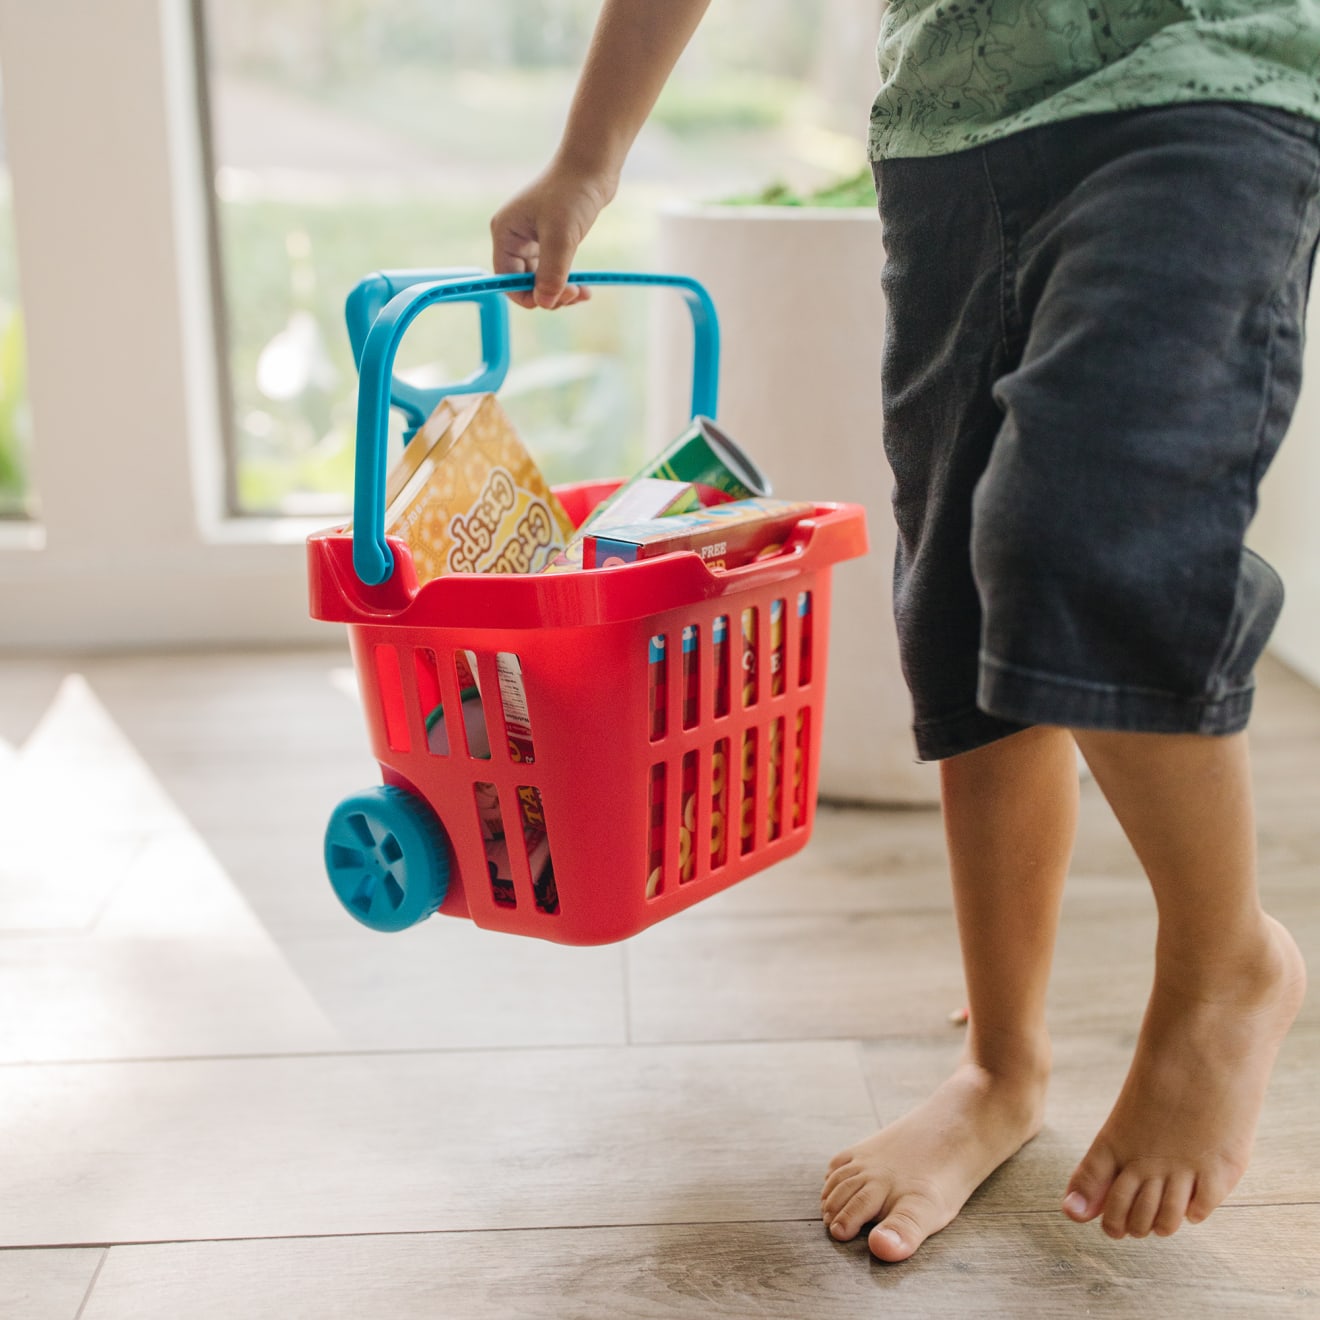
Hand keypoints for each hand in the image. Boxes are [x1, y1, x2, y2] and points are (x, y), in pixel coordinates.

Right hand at [490, 164, 616, 309]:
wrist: (592, 166)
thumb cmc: (572, 193)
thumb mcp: (561, 237)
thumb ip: (552, 273)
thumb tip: (545, 303)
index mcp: (506, 233)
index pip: (507, 279)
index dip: (528, 296)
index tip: (555, 300)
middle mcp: (514, 238)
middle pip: (524, 283)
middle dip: (548, 294)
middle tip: (574, 293)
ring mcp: (532, 239)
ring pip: (540, 280)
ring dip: (560, 291)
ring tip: (582, 292)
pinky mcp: (550, 240)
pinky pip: (554, 271)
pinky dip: (568, 282)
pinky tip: (586, 289)